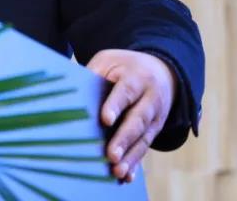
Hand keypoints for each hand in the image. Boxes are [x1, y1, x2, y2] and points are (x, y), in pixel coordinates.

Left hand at [87, 49, 176, 182]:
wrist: (163, 70)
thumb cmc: (124, 66)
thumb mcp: (109, 60)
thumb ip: (94, 75)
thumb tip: (73, 95)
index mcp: (136, 77)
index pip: (126, 91)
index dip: (115, 105)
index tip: (105, 120)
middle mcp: (150, 98)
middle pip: (138, 119)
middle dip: (124, 138)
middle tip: (111, 155)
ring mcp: (155, 116)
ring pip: (143, 138)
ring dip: (130, 156)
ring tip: (117, 171)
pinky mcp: (155, 130)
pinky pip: (145, 147)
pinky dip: (135, 163)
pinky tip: (126, 176)